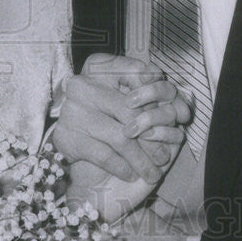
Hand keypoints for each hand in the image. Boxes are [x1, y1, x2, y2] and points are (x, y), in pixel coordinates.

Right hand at [54, 53, 190, 183]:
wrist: (71, 145)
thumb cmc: (106, 118)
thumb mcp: (126, 98)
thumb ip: (147, 92)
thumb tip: (175, 103)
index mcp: (97, 66)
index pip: (135, 71)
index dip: (156, 92)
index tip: (172, 114)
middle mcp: (82, 84)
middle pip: (130, 110)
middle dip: (152, 138)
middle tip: (164, 156)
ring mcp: (72, 110)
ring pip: (120, 137)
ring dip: (140, 159)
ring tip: (152, 172)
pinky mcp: (67, 136)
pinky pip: (104, 154)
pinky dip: (122, 167)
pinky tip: (131, 174)